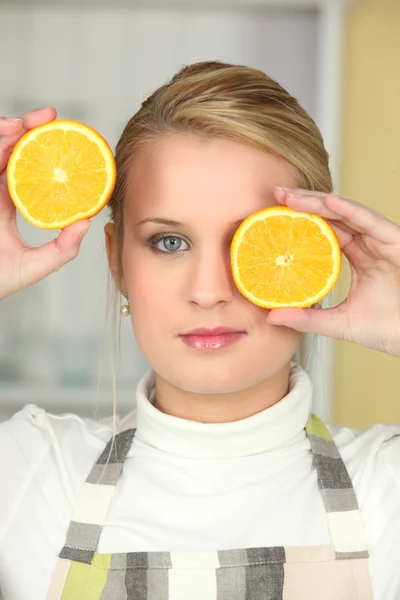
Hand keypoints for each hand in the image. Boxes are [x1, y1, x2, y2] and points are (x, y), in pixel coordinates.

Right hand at [0, 108, 90, 301]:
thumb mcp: (37, 265)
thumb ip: (63, 249)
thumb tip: (87, 223)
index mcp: (7, 205)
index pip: (24, 169)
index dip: (40, 150)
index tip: (62, 136)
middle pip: (7, 151)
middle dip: (25, 128)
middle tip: (48, 116)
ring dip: (5, 131)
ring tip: (25, 123)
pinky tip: (7, 137)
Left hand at [267, 187, 399, 356]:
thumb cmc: (388, 330)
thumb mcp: (339, 323)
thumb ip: (307, 318)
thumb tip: (271, 317)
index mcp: (358, 256)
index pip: (325, 231)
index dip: (301, 221)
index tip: (272, 215)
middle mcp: (369, 244)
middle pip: (332, 216)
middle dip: (304, 203)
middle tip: (275, 193)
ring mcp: (382, 240)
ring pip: (347, 213)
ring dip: (318, 202)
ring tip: (290, 197)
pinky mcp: (396, 240)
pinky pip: (370, 221)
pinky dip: (350, 210)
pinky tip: (328, 202)